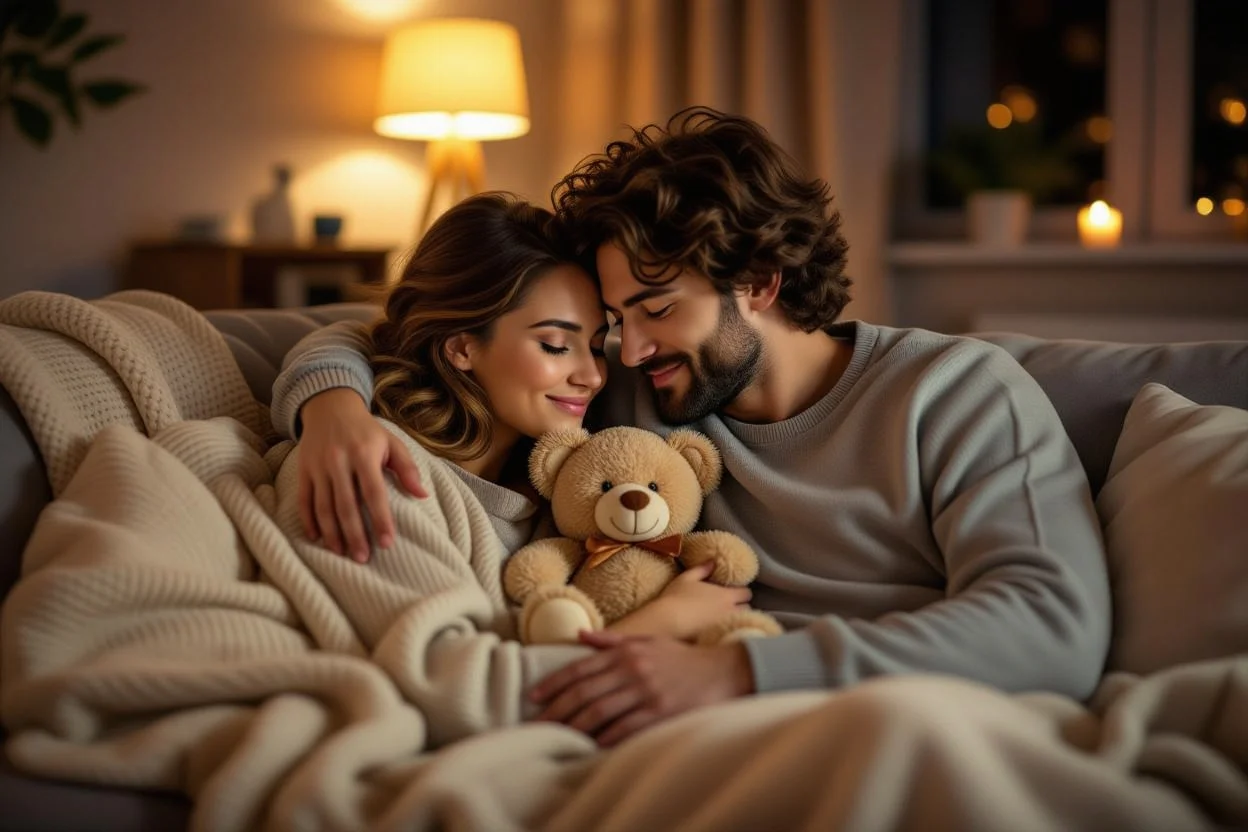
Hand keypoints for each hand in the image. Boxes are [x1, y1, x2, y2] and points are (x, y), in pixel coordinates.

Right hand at [298, 388, 425, 561]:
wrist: (330, 406)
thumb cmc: (366, 431)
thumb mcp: (391, 442)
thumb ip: (407, 468)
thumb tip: (423, 496)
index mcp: (364, 454)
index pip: (374, 493)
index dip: (381, 519)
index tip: (387, 543)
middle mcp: (338, 461)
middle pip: (346, 505)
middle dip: (354, 534)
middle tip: (362, 558)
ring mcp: (318, 466)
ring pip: (323, 506)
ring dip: (332, 533)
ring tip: (342, 553)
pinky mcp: (303, 470)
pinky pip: (304, 500)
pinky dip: (309, 521)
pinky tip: (317, 538)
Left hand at [529, 632, 754, 746]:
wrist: (724, 672)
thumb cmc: (683, 659)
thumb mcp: (648, 641)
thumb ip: (612, 642)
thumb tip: (579, 636)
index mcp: (627, 653)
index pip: (581, 668)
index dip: (554, 683)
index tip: (534, 697)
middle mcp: (633, 670)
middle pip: (585, 692)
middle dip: (557, 708)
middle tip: (537, 723)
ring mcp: (647, 692)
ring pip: (601, 711)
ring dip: (575, 726)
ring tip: (557, 735)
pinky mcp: (661, 713)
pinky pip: (626, 728)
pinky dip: (606, 737)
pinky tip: (590, 745)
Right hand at [608, 561, 750, 639]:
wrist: (668, 621)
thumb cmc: (676, 597)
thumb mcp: (686, 578)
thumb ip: (702, 569)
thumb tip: (712, 562)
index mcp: (726, 595)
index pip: (746, 593)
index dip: (742, 592)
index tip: (734, 593)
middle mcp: (730, 611)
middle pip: (747, 609)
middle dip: (742, 607)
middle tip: (730, 607)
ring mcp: (725, 626)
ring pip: (741, 622)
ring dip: (737, 620)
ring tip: (726, 620)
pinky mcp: (718, 639)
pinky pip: (730, 634)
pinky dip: (728, 631)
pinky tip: (718, 631)